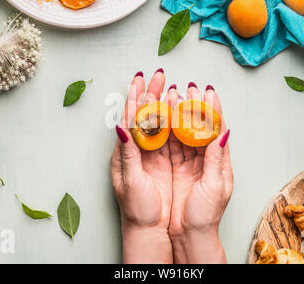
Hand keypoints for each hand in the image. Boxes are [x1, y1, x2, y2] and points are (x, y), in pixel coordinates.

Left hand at [110, 70, 172, 263]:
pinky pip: (172, 138)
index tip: (139, 80)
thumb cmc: (136, 209)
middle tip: (158, 75)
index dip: (134, 98)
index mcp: (126, 153)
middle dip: (151, 94)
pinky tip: (181, 110)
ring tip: (170, 85)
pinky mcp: (168, 162)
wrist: (150, 229)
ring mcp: (154, 155)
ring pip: (160, 124)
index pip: (130, 119)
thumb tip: (122, 126)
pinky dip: (177, 122)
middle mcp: (139, 150)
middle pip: (145, 117)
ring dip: (164, 104)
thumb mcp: (130, 181)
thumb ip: (128, 153)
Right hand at [167, 83, 233, 263]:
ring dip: (179, 114)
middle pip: (199, 127)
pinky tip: (163, 117)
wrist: (188, 235)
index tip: (208, 92)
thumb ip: (216, 159)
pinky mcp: (173, 168)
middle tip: (189, 88)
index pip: (217, 129)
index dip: (213, 110)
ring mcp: (187, 162)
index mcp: (219, 162)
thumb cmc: (205, 215)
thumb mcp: (215, 186)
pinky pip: (170, 145)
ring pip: (183, 133)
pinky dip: (166, 130)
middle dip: (195, 106)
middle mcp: (203, 159)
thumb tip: (223, 133)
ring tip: (174, 95)